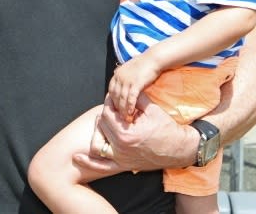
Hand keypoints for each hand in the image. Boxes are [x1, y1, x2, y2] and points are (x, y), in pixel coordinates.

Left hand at [74, 94, 194, 172]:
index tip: (113, 100)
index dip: (109, 103)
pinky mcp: (122, 166)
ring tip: (101, 125)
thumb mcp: (151, 109)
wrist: (179, 149)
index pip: (107, 113)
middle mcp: (120, 147)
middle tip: (112, 110)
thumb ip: (134, 98)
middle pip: (101, 126)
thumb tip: (123, 88)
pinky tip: (76, 157)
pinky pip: (101, 167)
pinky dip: (88, 162)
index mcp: (126, 132)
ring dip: (96, 133)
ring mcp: (120, 158)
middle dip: (105, 115)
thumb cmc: (166, 128)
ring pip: (97, 143)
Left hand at [108, 57, 159, 117]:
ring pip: (121, 98)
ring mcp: (127, 80)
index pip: (111, 90)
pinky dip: (130, 106)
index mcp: (117, 74)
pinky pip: (131, 97)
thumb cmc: (144, 64)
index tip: (115, 109)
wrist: (154, 59)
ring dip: (122, 109)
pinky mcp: (136, 83)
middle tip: (118, 117)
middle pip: (115, 96)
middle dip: (116, 108)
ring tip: (124, 118)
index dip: (112, 101)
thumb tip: (121, 85)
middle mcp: (119, 77)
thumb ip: (123, 77)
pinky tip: (131, 112)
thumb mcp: (129, 69)